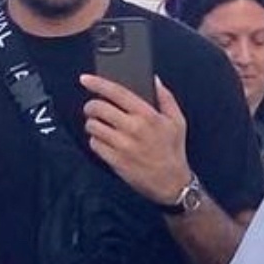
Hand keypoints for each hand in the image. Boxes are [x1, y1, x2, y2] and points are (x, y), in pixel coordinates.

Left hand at [79, 74, 191, 206]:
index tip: (85, 79)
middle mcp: (133, 128)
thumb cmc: (173, 151)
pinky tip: (103, 142)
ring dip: (92, 124)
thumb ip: (166, 98)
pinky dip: (95, 141)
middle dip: (90, 106)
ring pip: (93, 126)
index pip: (117, 93)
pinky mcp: (116, 161)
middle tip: (92, 108)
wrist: (172, 184)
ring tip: (99, 126)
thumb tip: (154, 80)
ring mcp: (123, 146)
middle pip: (98, 108)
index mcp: (147, 115)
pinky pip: (95, 144)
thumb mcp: (177, 122)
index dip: (98, 83)